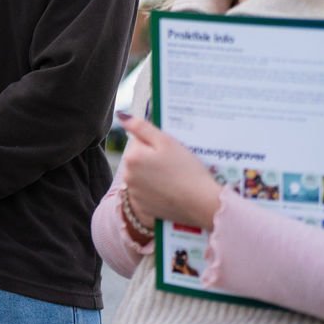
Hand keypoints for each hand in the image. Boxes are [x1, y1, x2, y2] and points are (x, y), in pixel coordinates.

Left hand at [118, 113, 222, 229]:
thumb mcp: (167, 142)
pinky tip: (172, 192)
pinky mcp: (143, 207)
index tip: (171, 152)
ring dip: (154, 176)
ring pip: (143, 177)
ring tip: (175, 180)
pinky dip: (156, 192)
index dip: (157, 144)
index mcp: (132, 157)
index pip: (139, 142)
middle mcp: (128, 176)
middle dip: (153, 160)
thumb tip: (121, 116)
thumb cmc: (187, 170)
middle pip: (139, 160)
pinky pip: (147, 194)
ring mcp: (134, 194)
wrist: (202, 204)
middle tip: (175, 165)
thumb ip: (141, 127)